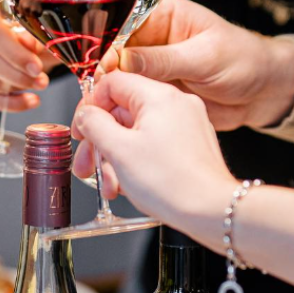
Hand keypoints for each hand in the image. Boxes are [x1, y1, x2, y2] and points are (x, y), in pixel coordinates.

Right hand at [0, 6, 53, 111]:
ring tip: (39, 85)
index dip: (14, 53)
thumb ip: (36, 35)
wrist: (41, 47)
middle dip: (17, 74)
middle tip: (42, 80)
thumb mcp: (45, 31)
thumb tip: (28, 44)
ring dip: (13, 88)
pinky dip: (11, 103)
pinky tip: (31, 100)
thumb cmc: (41, 35)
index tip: (35, 67)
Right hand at [72, 71, 232, 225]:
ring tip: (109, 184)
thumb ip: (95, 124)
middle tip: (87, 164)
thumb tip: (86, 114)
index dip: (90, 106)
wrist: (212, 209)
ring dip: (116, 157)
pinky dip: (137, 161)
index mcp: (159, 96)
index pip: (113, 83)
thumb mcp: (119, 150)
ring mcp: (187, 123)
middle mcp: (177, 104)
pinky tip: (128, 184)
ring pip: (137, 131)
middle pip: (123, 111)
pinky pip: (155, 144)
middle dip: (100, 141)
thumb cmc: (172, 182)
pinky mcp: (192, 144)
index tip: (82, 129)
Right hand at [101, 0, 293, 130]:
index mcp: (162, 15)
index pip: (121, 24)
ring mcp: (151, 68)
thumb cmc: (245, 60)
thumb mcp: (205, 57)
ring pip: (116, 83)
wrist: (265, 91)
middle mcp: (151, 40)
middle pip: (110, 56)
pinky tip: (108, 131)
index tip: (94, 70)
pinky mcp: (155, 93)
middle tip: (87, 105)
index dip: (103, 46)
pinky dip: (119, 118)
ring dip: (104, 104)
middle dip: (98, 81)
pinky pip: (130, 103)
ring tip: (93, 125)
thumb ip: (164, 59)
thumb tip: (123, 59)